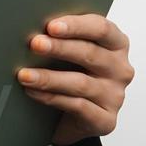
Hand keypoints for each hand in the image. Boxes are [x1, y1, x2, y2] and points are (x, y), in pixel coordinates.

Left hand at [16, 14, 133, 145]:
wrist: (71, 118)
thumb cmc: (70, 74)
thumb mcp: (70, 53)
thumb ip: (62, 37)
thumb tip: (32, 25)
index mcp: (116, 44)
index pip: (101, 29)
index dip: (76, 25)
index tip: (51, 26)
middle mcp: (120, 69)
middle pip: (90, 53)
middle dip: (59, 48)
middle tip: (35, 44)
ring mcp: (115, 96)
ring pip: (81, 83)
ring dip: (49, 78)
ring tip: (24, 74)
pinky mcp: (105, 120)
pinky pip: (77, 106)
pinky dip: (51, 98)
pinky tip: (33, 92)